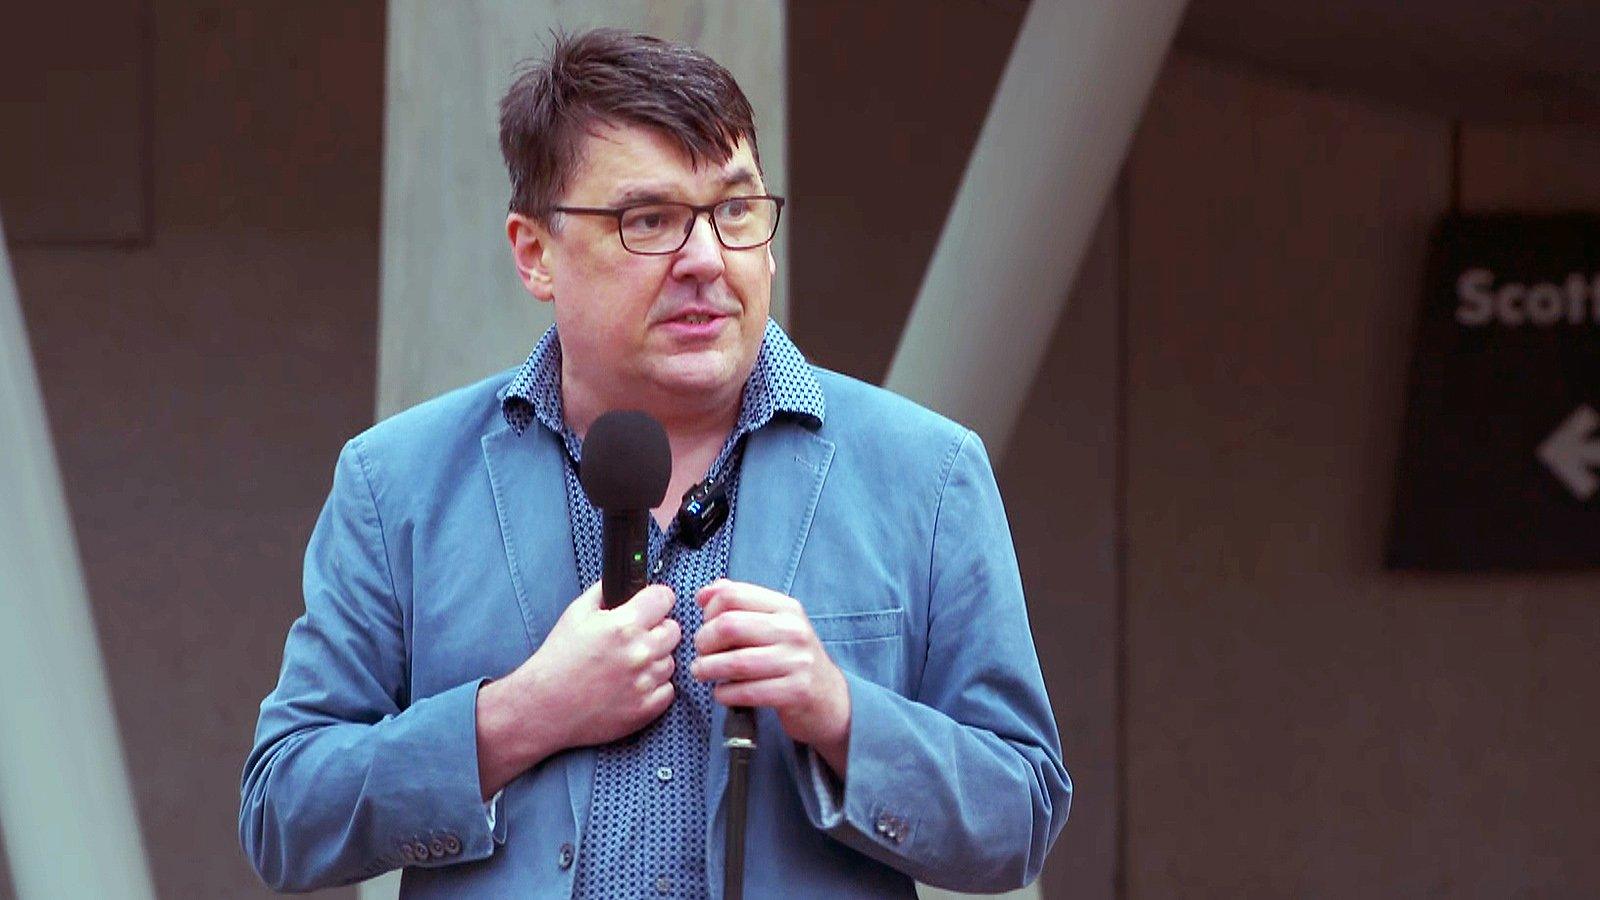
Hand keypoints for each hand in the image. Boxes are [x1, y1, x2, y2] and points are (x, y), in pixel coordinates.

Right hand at [476, 581, 679, 796]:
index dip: (656, 599)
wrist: (544, 706)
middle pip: (674, 630)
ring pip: (671, 661)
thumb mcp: (576, 614)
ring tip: (629, 665)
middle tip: (636, 638)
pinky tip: (632, 685)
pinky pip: (668, 689)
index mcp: (623, 625)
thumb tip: (623, 580)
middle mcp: (639, 652)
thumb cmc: (558, 660)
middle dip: (658, 629)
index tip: (651, 605)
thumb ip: (604, 592)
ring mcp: (645, 682)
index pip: (664, 598)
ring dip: (656, 660)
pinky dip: (655, 687)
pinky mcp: (646, 709)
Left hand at [690, 580, 850, 774]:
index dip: (708, 611)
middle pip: (729, 625)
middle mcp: (793, 630)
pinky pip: (747, 692)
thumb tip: (704, 594)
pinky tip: (721, 693)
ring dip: (708, 669)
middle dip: (704, 641)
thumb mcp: (772, 624)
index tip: (705, 626)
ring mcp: (797, 661)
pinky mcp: (796, 691)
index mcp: (786, 607)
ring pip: (735, 661)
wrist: (828, 698)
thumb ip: (739, 605)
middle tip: (701, 653)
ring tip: (701, 672)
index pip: (732, 595)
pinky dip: (724, 693)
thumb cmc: (790, 658)